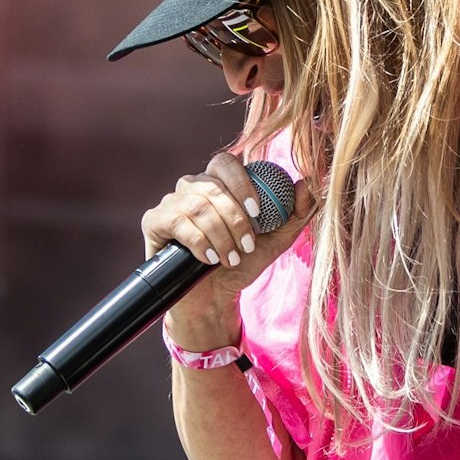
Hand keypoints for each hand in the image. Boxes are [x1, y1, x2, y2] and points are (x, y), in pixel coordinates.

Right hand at [140, 152, 315, 347]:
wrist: (214, 296)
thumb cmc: (242, 263)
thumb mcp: (276, 241)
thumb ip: (295, 214)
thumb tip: (306, 185)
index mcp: (219, 183)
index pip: (226, 162)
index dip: (242, 183)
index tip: (259, 211)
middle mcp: (192, 186)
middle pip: (211, 186)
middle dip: (234, 218)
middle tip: (247, 245)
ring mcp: (171, 202)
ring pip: (195, 205)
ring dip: (219, 235)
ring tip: (231, 258)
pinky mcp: (154, 221)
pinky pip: (175, 221)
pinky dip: (198, 241)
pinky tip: (210, 258)